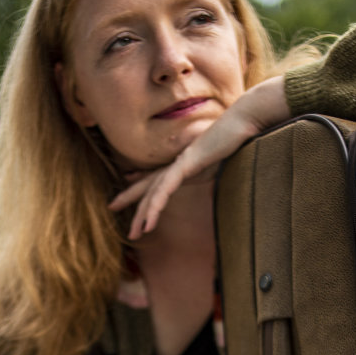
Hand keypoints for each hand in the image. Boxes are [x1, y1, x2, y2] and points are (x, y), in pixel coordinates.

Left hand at [109, 75, 290, 239]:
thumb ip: (210, 170)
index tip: (124, 193)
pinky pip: (166, 188)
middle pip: (149, 185)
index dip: (140, 186)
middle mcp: (177, 162)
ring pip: (154, 192)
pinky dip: (157, 205)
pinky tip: (150, 220)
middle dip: (131, 200)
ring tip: (134, 232)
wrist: (243, 121)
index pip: (157, 178)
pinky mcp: (186, 164)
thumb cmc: (237, 139)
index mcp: (184, 164)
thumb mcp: (220, 161)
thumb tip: (212, 174)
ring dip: (143, 214)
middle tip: (112, 208)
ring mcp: (180, 163)